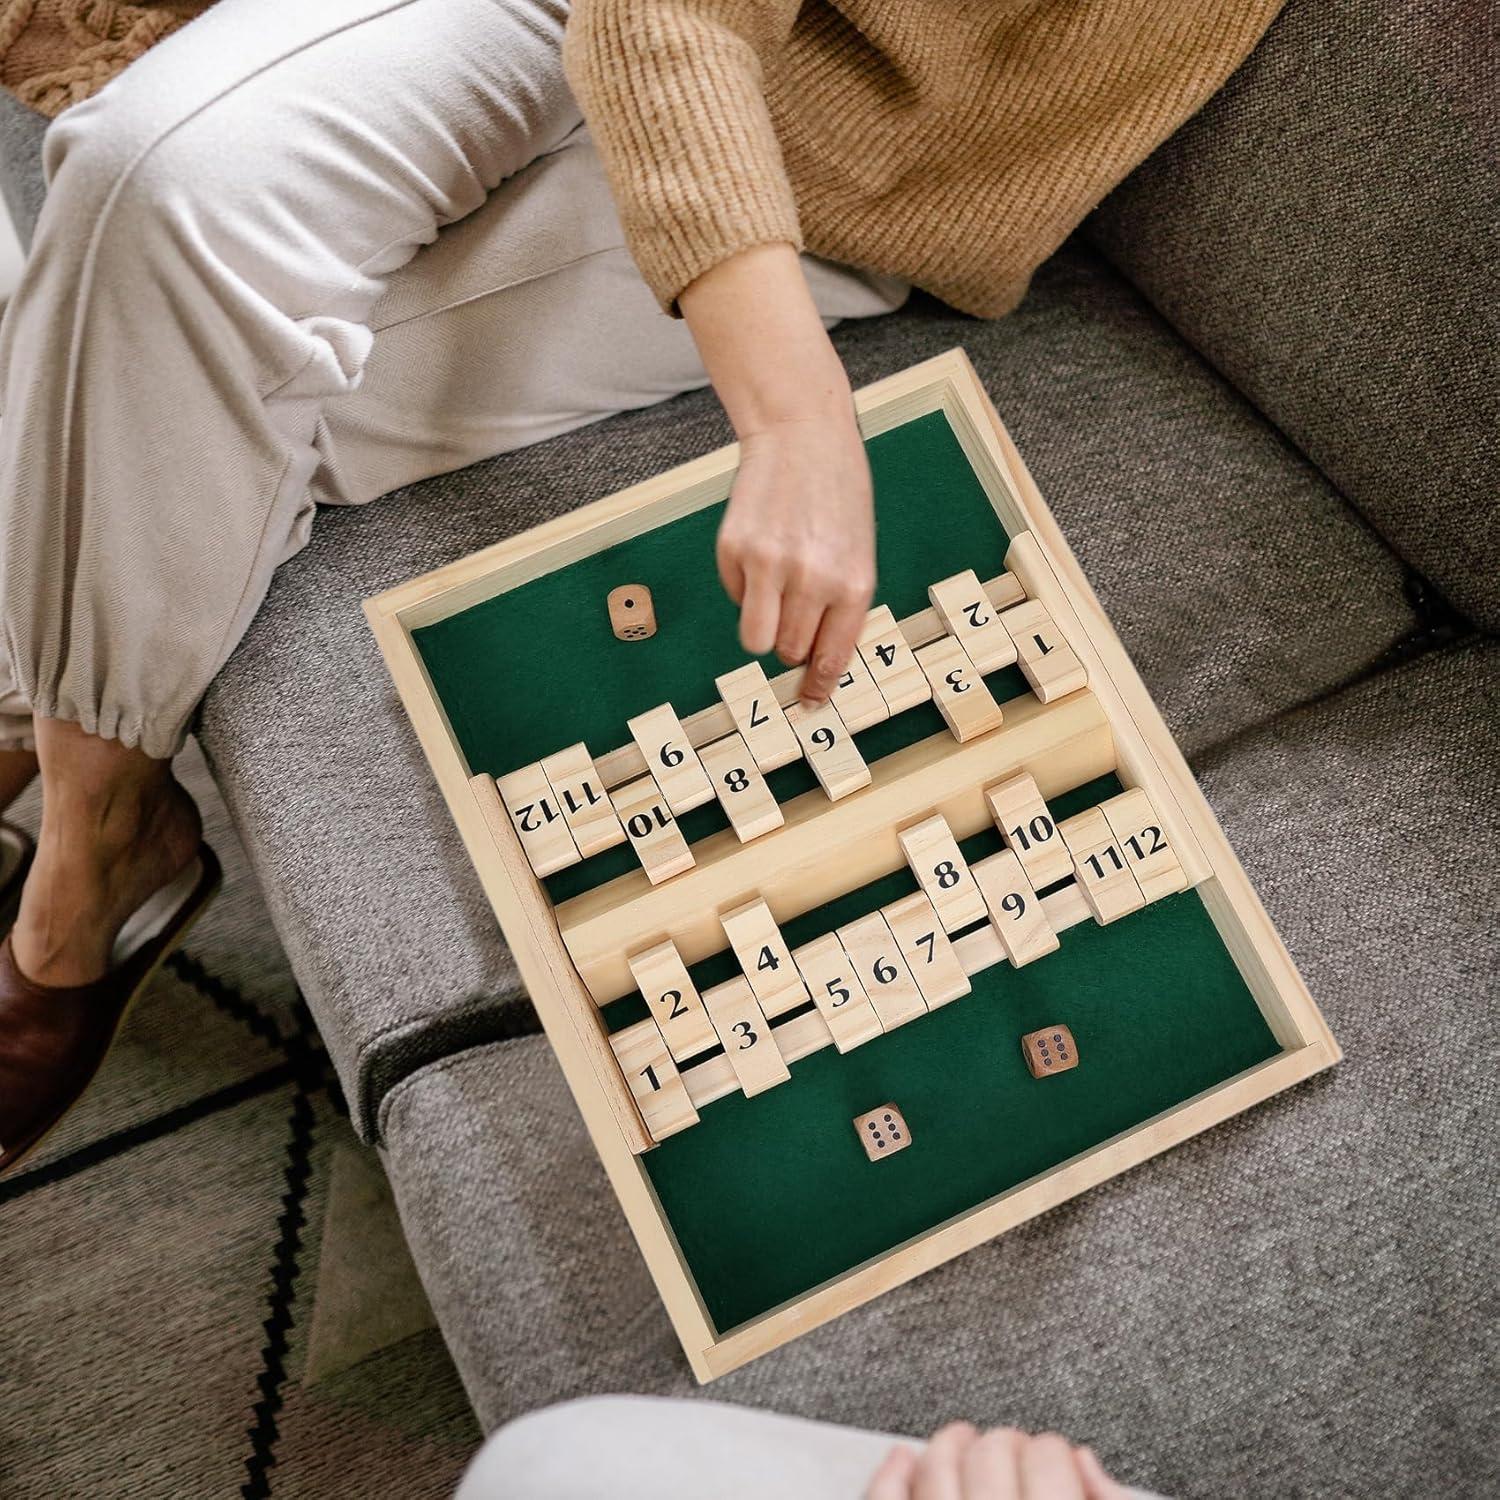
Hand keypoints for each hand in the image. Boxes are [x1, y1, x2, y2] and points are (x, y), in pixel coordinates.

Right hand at [716, 408, 875, 701]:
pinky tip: (760, 549)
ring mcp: (770, 565)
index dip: (816, 686)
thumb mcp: (858, 551)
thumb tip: (813, 659)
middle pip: (789, 650)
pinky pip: (735, 597)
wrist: (803, 435)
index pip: (831, 656)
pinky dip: (744, 586)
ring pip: (755, 638)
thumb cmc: (835, 496)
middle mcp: (813, 579)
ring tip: (771, 594)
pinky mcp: (735, 549)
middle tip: (792, 615)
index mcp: (853, 583)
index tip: (807, 701)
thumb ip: (840, 604)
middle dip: (789, 644)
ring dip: (761, 626)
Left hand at [866, 1424, 1133, 1499]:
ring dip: (951, 1446)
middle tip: (1018, 1454)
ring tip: (964, 1444)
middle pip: (994, 1453)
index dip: (1056, 1451)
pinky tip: (901, 1459)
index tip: (1058, 1459)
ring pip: (936, 1468)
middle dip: (1008, 1444)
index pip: (1051, 1457)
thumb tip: (1089, 1466)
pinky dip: (889, 1476)